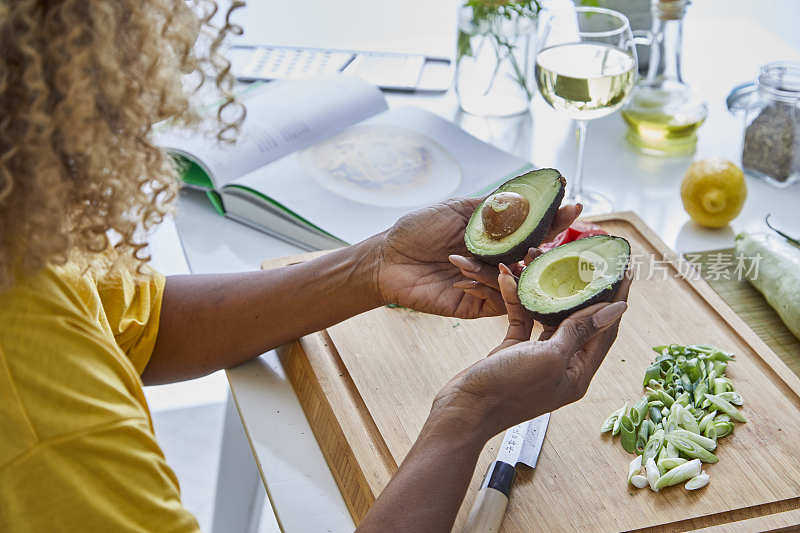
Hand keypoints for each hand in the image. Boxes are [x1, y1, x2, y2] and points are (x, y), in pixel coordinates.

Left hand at [375, 197, 579, 317]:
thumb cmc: (418, 229)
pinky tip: (471, 273)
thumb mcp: (458, 210)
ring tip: (502, 257)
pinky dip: (491, 287)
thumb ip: (492, 208)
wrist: (388, 259)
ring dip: (510, 267)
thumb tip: (530, 197)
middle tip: (558, 241)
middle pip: (534, 258)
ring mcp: (489, 284)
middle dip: (547, 249)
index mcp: (497, 236)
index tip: (573, 205)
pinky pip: (496, 300)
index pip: (533, 228)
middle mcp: (498, 261)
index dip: (555, 219)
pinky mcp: (475, 306)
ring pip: (517, 280)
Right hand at [431, 264, 631, 438]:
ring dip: (547, 291)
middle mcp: (562, 366)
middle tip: (589, 260)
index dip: (616, 298)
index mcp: (578, 373)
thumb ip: (580, 331)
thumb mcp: (549, 357)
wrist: (463, 410)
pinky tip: (511, 278)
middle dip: (582, 289)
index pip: (605, 330)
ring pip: (549, 316)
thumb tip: (617, 309)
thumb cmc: (508, 389)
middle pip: (580, 320)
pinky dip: (518, 300)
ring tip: (548, 261)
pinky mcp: (513, 352)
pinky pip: (522, 320)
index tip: (623, 268)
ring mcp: (537, 359)